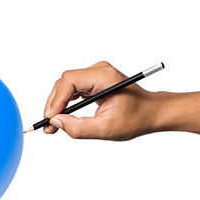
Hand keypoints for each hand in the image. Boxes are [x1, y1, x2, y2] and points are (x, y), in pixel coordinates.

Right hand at [43, 61, 159, 140]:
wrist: (152, 112)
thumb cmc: (137, 118)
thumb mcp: (108, 129)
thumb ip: (80, 128)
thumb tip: (56, 123)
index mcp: (105, 77)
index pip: (71, 80)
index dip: (57, 99)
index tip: (51, 118)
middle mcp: (98, 71)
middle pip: (64, 82)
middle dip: (54, 104)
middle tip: (47, 126)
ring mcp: (94, 74)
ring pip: (65, 86)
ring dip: (56, 105)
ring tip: (51, 125)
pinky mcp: (91, 81)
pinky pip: (70, 89)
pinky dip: (63, 103)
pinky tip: (60, 117)